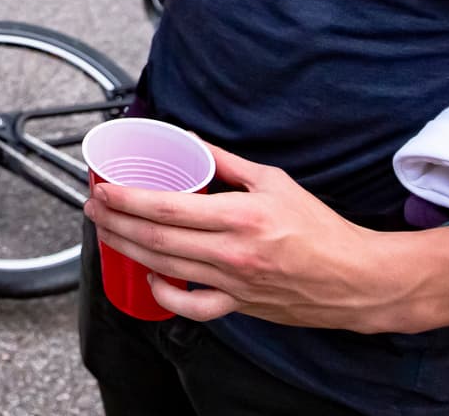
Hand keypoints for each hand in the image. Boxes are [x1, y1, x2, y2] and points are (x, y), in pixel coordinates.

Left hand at [82, 143, 412, 333]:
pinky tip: (150, 278)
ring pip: (166, 268)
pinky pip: (193, 306)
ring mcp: (233, 283)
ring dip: (129, 249)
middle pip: (158, 239)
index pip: (170, 207)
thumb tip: (189, 141)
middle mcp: (233, 253)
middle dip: (117, 222)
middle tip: (94, 209)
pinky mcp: (239, 305)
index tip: (105, 189)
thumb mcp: (274, 181)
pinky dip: (166, 295)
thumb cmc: (319, 228)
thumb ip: (227, 162)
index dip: (129, 199)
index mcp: (242, 216)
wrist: (355, 278)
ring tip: (107, 233)